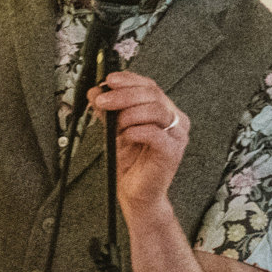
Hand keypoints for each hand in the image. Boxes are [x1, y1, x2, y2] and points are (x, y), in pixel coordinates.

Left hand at [88, 72, 187, 210]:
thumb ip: (107, 111)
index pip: (150, 86)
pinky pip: (155, 133)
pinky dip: (136, 131)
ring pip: (155, 110)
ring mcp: (177, 135)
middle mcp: (175, 120)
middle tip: (102, 101)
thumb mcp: (114, 130)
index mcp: (164, 111)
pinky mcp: (173, 151)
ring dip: (128, 114)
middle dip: (123, 95)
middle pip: (152, 95)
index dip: (130, 80)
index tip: (109, 80)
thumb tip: (95, 91)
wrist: (135, 192)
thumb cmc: (130, 162)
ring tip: (115, 125)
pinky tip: (126, 136)